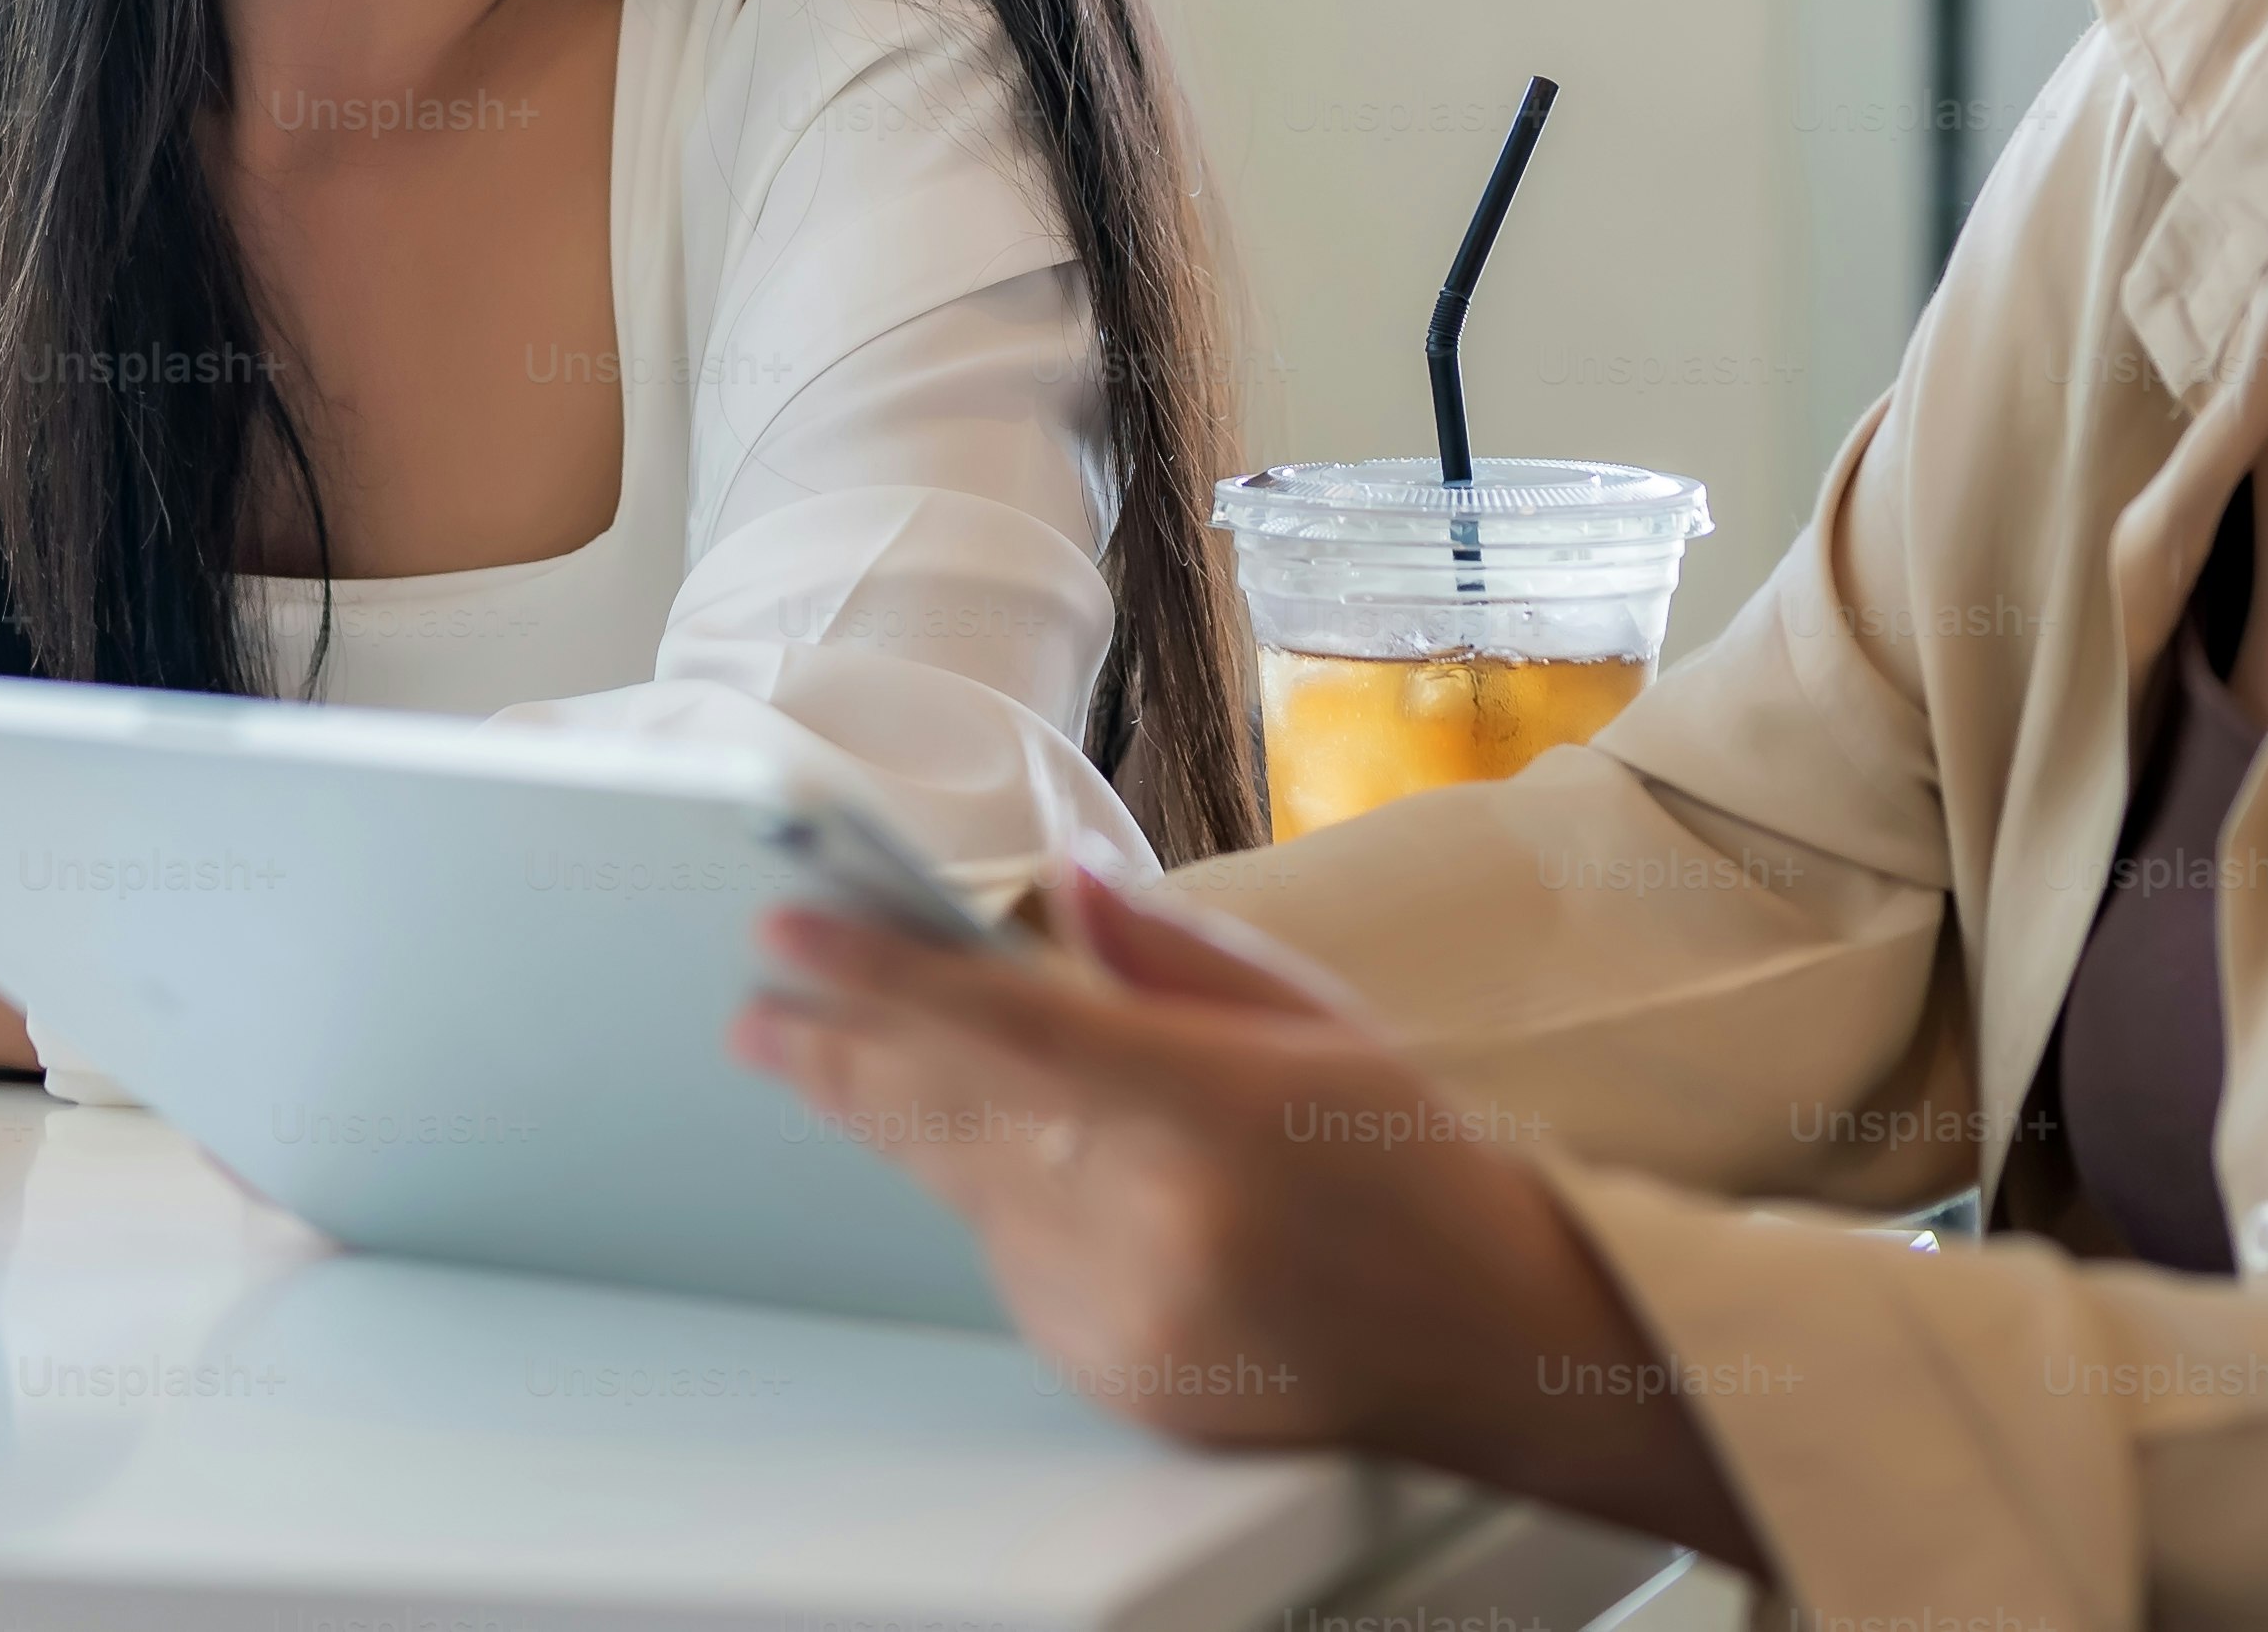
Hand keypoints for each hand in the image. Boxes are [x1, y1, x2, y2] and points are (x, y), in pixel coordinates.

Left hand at [734, 855, 1765, 1568]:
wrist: (1506, 1344)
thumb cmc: (1420, 1167)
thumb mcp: (1315, 1023)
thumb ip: (1172, 958)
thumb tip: (1067, 889)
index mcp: (1215, 1116)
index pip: (1004, 1028)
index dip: (881, 978)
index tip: (793, 937)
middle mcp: (1160, 1228)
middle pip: (952, 1119)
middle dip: (843, 1054)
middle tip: (762, 1009)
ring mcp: (1133, 1320)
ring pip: (974, 1195)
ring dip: (919, 1126)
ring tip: (847, 1061)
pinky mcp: (1120, 1378)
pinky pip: (1019, 1270)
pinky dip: (1006, 1210)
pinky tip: (1032, 1173)